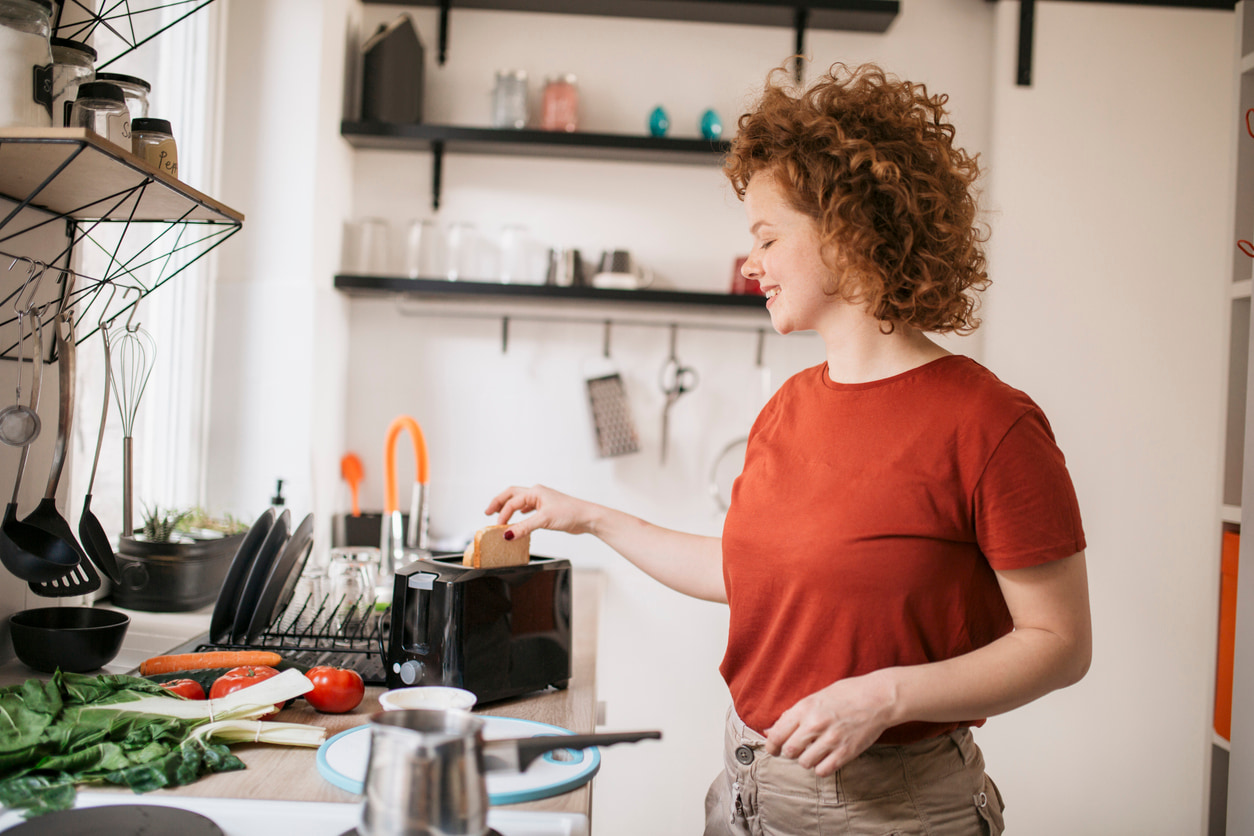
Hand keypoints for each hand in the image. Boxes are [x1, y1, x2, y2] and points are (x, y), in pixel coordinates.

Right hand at [485, 484, 599, 538]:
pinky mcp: (547, 509)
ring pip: (520, 500)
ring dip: (509, 507)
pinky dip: (520, 512)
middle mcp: (537, 493)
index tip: (498, 528)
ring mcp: (542, 500)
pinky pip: (528, 507)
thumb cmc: (570, 513)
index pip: (512, 502)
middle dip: (499, 503)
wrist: (586, 517)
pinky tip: (520, 517)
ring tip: (499, 514)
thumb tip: (508, 534)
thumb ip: (524, 527)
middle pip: (512, 495)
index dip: (503, 515)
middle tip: (488, 512)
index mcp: (535, 492)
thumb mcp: (544, 520)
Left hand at [764, 670, 896, 776]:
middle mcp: (816, 724)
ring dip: (806, 760)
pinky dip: (821, 768)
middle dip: (790, 752)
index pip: (777, 734)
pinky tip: (825, 758)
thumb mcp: (815, 698)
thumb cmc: (846, 694)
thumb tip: (771, 731)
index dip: (771, 745)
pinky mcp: (846, 752)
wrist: (878, 697)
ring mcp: (831, 739)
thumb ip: (793, 715)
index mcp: (805, 708)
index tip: (773, 749)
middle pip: (789, 751)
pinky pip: (823, 771)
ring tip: (814, 751)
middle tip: (798, 748)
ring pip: (804, 763)